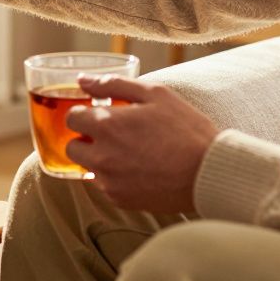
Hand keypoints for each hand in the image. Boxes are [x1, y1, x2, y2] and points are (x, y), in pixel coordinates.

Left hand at [65, 75, 219, 213]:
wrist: (208, 173)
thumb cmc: (185, 129)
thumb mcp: (155, 94)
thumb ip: (113, 84)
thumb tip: (82, 80)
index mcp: (107, 125)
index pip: (70, 118)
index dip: (84, 113)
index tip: (99, 114)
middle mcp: (101, 156)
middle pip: (71, 147)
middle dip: (85, 139)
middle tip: (111, 134)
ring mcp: (109, 181)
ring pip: (87, 168)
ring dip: (99, 159)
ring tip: (128, 153)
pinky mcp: (120, 200)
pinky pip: (104, 185)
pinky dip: (114, 177)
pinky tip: (138, 169)